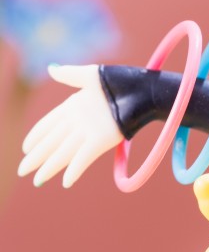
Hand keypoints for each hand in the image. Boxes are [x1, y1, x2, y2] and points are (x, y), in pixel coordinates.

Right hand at [18, 65, 121, 187]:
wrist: (142, 89)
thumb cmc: (121, 81)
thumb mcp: (91, 75)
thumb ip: (71, 75)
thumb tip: (51, 69)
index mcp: (74, 107)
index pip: (49, 125)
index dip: (37, 136)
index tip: (25, 148)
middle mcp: (79, 123)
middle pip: (53, 143)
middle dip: (37, 157)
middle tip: (22, 171)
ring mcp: (90, 133)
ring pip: (64, 153)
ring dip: (50, 166)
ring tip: (37, 180)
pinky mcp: (102, 140)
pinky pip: (84, 157)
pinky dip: (75, 169)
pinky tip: (65, 182)